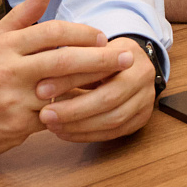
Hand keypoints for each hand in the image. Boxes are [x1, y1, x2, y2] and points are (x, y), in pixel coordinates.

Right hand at [0, 0, 134, 161]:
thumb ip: (22, 16)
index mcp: (4, 46)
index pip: (52, 32)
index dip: (82, 32)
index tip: (102, 36)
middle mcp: (8, 70)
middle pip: (64, 60)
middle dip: (99, 58)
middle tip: (124, 56)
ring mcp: (13, 100)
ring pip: (64, 90)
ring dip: (93, 85)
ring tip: (117, 79)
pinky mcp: (17, 125)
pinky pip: (56, 116)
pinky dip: (77, 110)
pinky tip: (96, 105)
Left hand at [40, 38, 156, 143]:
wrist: (132, 64)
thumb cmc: (103, 55)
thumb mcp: (88, 50)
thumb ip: (70, 63)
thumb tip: (42, 86)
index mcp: (131, 54)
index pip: (99, 69)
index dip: (69, 81)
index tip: (41, 90)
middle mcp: (144, 77)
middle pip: (109, 99)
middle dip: (74, 110)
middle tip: (45, 115)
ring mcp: (146, 100)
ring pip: (113, 120)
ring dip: (79, 126)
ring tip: (52, 125)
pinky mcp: (141, 119)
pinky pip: (113, 133)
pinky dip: (87, 135)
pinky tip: (65, 133)